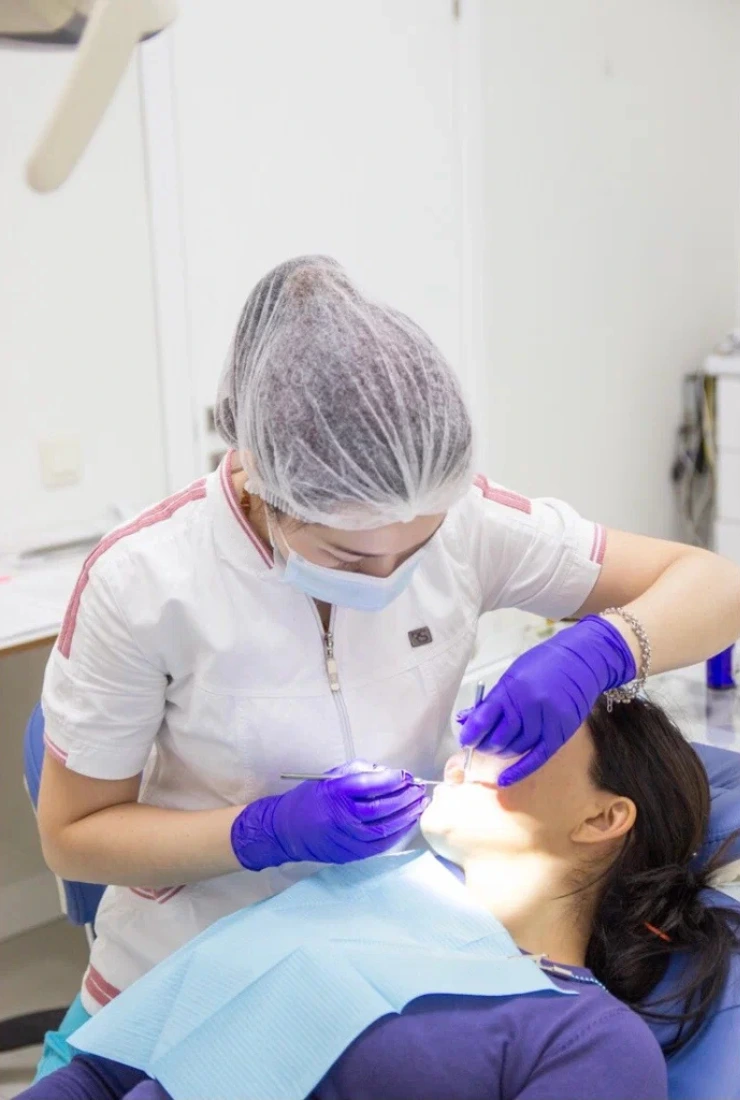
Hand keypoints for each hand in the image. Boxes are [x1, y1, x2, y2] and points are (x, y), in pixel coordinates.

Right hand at [231, 760, 427, 869]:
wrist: (286, 830)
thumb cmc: (309, 799)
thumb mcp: (328, 777)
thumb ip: (357, 772)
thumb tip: (386, 774)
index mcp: (335, 793)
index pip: (371, 784)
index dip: (393, 779)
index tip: (405, 775)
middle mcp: (342, 816)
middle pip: (382, 807)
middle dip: (405, 797)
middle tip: (419, 789)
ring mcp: (347, 838)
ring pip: (385, 828)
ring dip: (406, 816)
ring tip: (419, 804)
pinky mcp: (351, 854)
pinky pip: (380, 845)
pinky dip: (397, 833)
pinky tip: (407, 823)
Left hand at [458, 617, 635, 784]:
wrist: (581, 660)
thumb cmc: (544, 664)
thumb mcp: (513, 675)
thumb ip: (492, 700)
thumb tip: (467, 720)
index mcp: (512, 689)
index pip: (483, 719)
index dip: (471, 733)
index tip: (465, 738)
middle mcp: (528, 707)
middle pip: (498, 738)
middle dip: (484, 745)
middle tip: (480, 744)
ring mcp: (546, 722)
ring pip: (515, 749)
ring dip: (501, 753)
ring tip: (496, 748)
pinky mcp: (560, 734)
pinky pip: (536, 758)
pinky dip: (518, 771)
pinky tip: (504, 779)